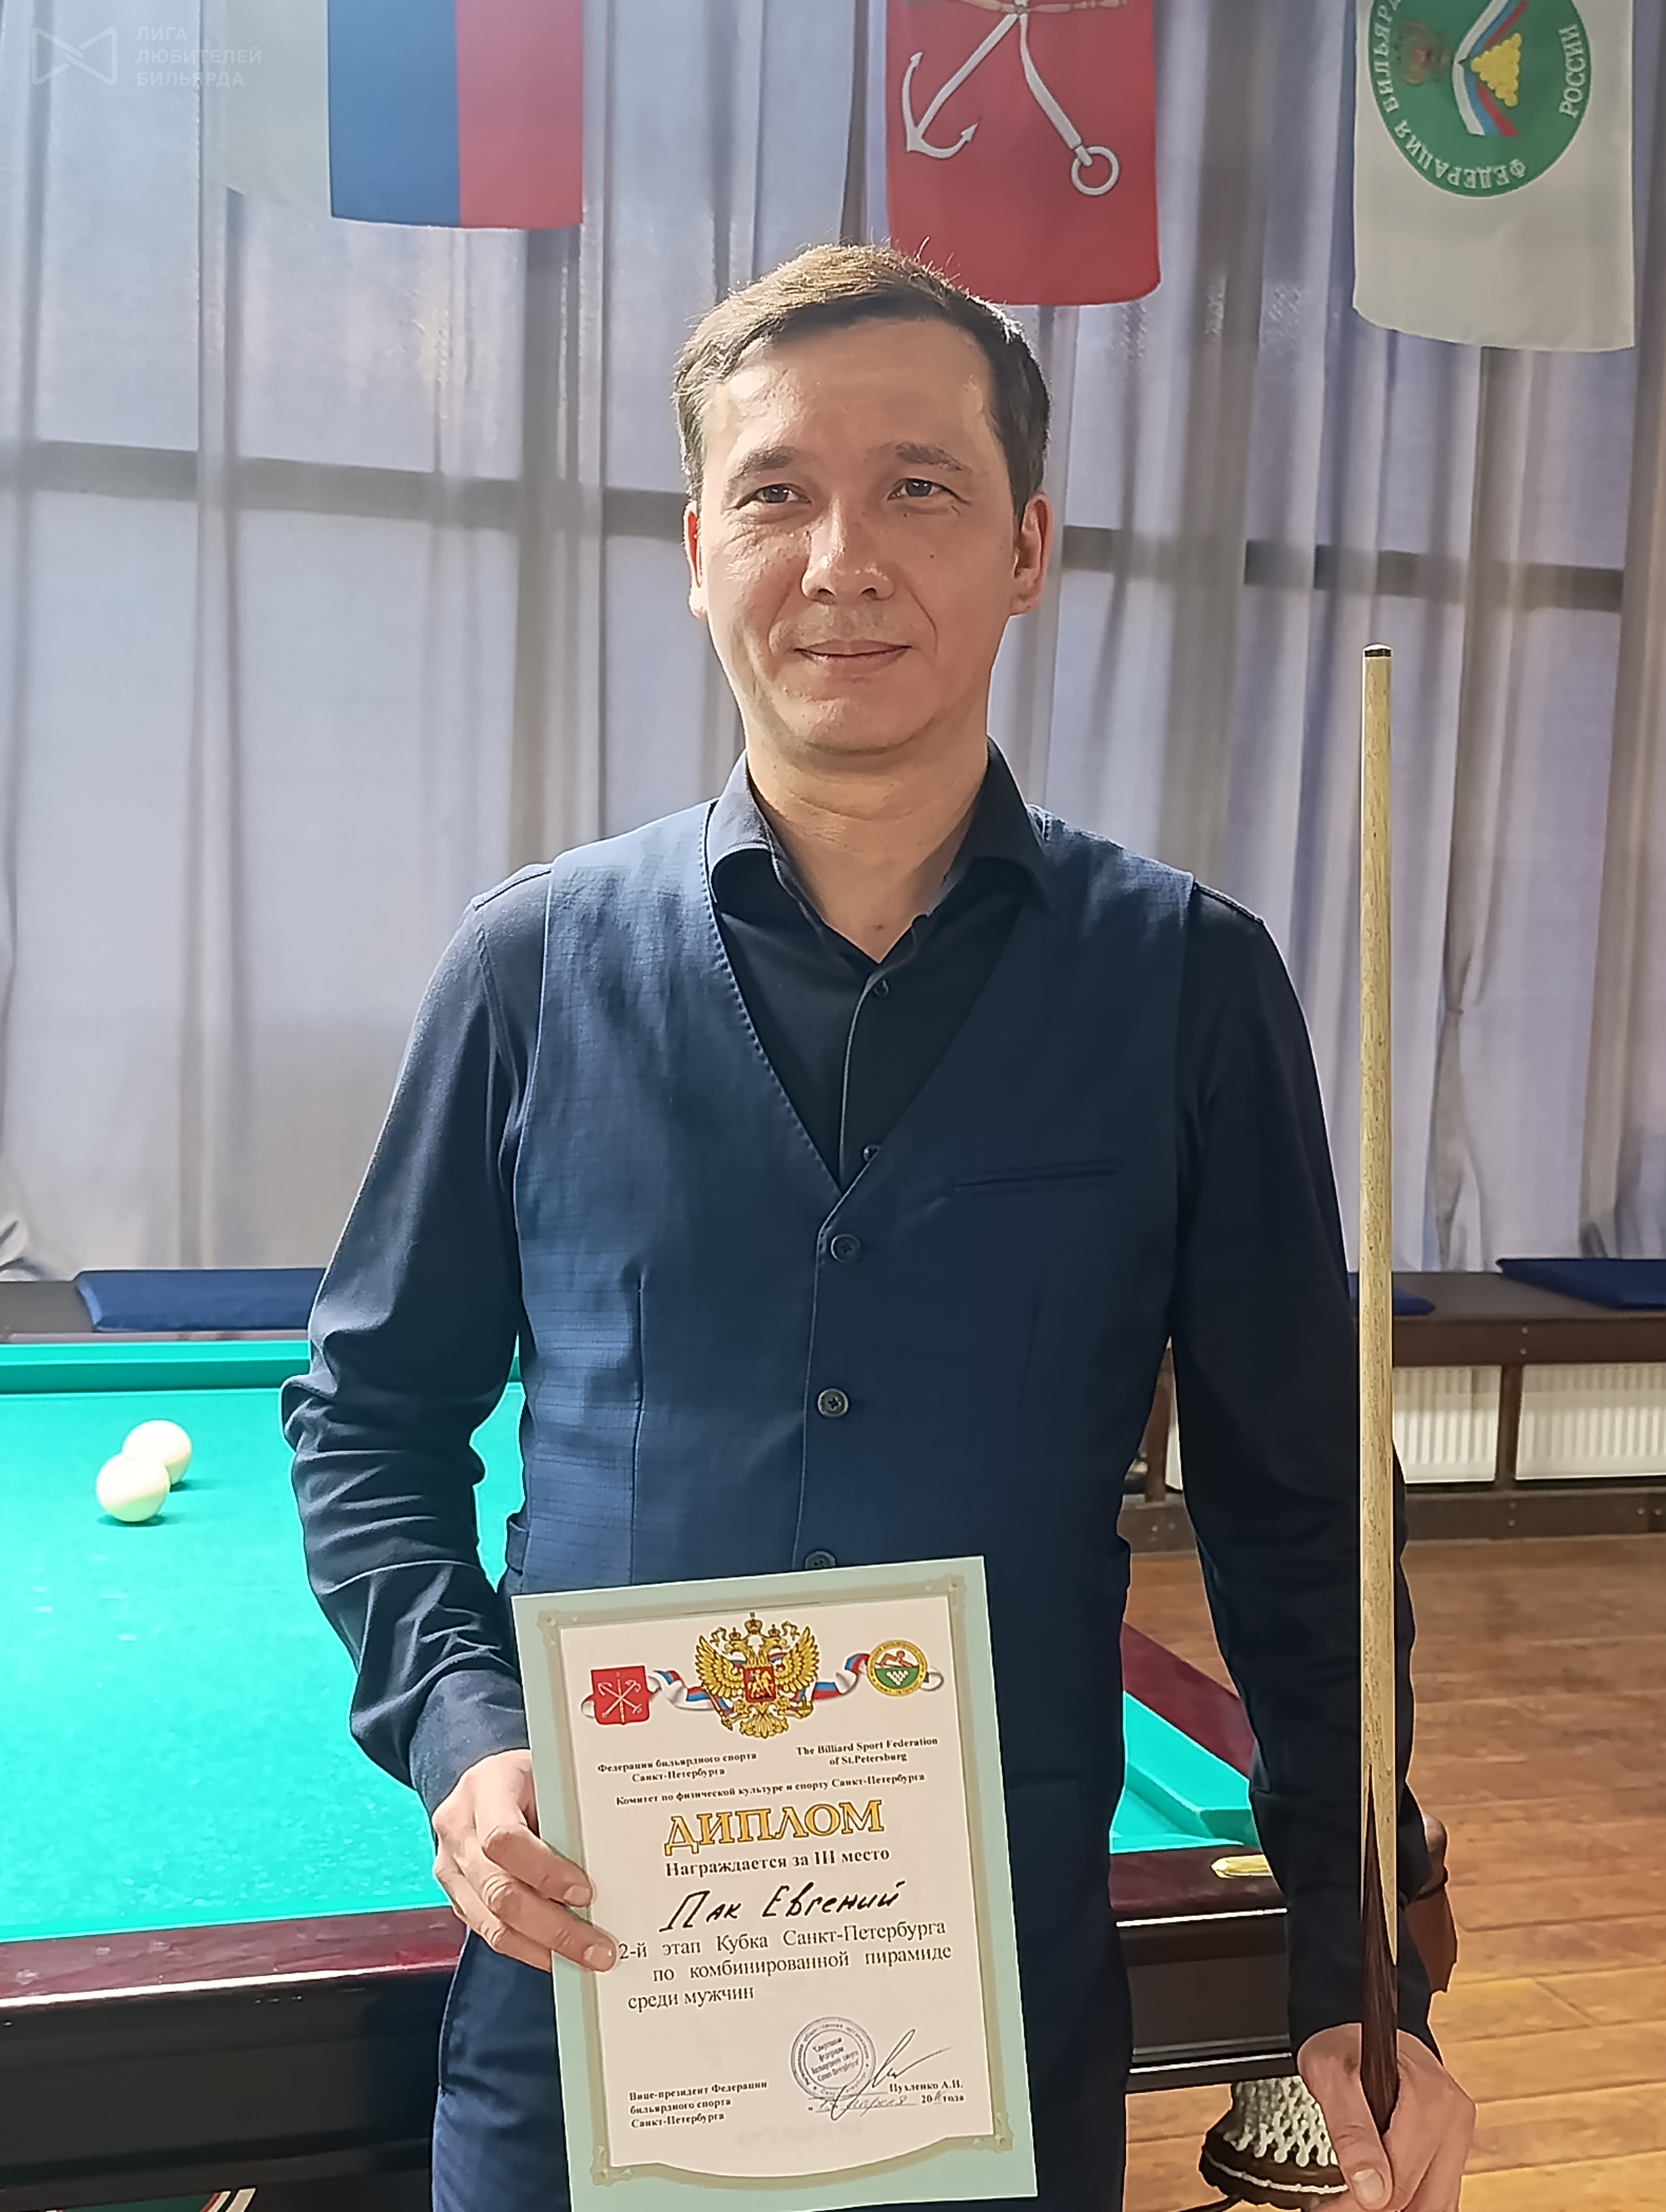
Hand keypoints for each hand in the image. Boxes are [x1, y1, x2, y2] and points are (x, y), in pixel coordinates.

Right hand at [432, 1748, 615, 1974]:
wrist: (486, 1780)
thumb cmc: (527, 1777)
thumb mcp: (548, 1775)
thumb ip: (567, 1813)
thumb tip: (612, 1863)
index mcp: (485, 1787)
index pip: (504, 1838)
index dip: (544, 1871)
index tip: (584, 1892)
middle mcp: (458, 1829)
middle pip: (499, 1891)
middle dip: (553, 1927)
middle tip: (596, 1947)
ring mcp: (451, 1867)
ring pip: (492, 1923)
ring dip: (543, 1949)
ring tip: (584, 1959)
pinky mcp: (456, 1897)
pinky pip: (490, 1933)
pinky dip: (528, 1950)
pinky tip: (557, 1955)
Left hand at [1298, 2025, 1474, 2209]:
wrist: (1359, 2025)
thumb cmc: (1345, 2044)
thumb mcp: (1331, 2076)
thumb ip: (1351, 2132)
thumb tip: (1370, 2191)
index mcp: (1430, 2101)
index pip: (1401, 2182)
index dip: (1361, 2206)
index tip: (1331, 2209)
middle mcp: (1454, 2120)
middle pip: (1426, 2200)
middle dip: (1382, 2210)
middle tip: (1344, 2207)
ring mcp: (1458, 2134)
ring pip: (1438, 2203)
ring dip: (1399, 2209)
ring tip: (1359, 2202)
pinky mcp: (1453, 2145)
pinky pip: (1439, 2191)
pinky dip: (1412, 2201)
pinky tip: (1382, 2195)